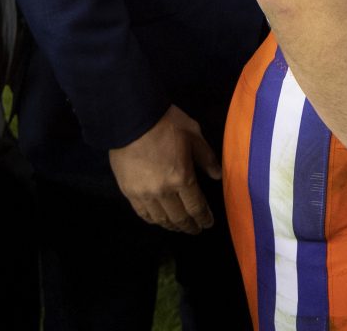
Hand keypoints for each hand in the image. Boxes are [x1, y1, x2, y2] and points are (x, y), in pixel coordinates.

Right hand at [109, 105, 219, 234]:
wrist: (131, 117)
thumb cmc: (166, 123)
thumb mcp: (194, 134)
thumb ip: (206, 157)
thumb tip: (217, 176)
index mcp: (182, 178)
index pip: (196, 206)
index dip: (203, 218)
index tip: (208, 223)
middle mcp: (163, 191)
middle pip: (179, 217)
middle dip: (189, 226)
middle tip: (195, 229)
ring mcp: (144, 193)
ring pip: (160, 218)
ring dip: (171, 226)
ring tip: (178, 227)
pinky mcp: (128, 191)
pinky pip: (142, 213)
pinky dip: (153, 220)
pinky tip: (158, 220)